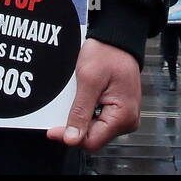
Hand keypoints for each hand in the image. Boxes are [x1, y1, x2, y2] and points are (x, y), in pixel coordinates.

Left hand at [46, 38, 139, 152]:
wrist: (116, 39)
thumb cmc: (107, 53)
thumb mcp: (88, 81)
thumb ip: (80, 112)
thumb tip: (72, 139)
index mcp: (124, 116)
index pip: (92, 141)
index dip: (70, 136)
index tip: (52, 129)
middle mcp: (128, 120)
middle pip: (93, 137)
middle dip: (76, 125)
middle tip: (67, 104)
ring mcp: (124, 116)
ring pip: (94, 129)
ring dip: (81, 118)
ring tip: (77, 97)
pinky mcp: (118, 111)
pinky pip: (98, 120)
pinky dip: (86, 112)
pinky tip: (83, 99)